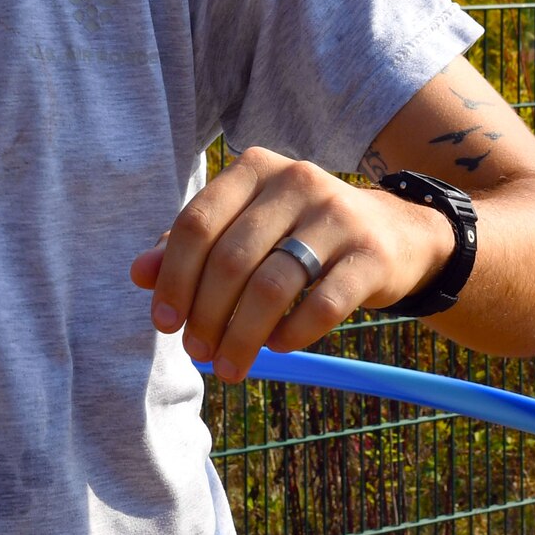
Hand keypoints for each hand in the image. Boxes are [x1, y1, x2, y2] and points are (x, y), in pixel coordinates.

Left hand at [130, 146, 451, 381]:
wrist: (396, 234)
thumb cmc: (300, 234)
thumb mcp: (247, 228)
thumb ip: (193, 246)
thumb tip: (139, 274)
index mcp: (254, 169)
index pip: (197, 224)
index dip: (173, 278)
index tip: (164, 323)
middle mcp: (295, 181)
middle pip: (231, 259)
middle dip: (206, 315)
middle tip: (197, 353)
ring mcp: (337, 215)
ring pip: (272, 285)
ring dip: (242, 336)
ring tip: (229, 366)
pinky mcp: (371, 254)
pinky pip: (321, 304)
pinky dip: (291, 334)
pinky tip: (277, 347)